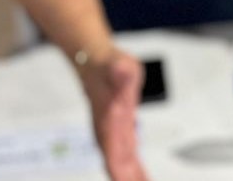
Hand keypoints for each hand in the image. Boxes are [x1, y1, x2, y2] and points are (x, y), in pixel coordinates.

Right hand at [76, 47, 148, 180]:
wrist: (93, 62)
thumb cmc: (106, 64)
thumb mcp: (119, 64)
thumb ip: (120, 71)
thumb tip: (121, 69)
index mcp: (108, 120)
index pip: (113, 152)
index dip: (119, 171)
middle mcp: (108, 130)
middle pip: (117, 163)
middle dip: (126, 178)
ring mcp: (112, 132)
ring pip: (121, 161)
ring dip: (130, 176)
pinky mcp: (118, 129)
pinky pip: (125, 154)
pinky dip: (132, 167)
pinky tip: (139, 177)